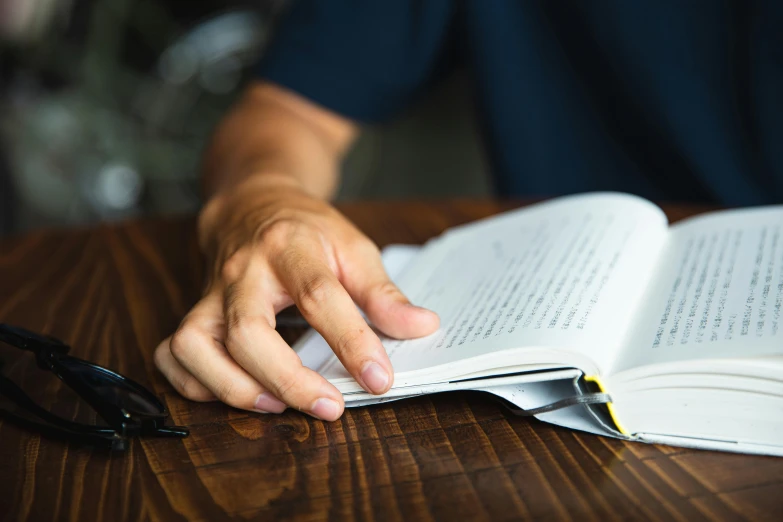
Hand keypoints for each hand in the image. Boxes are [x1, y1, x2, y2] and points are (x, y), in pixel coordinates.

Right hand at [154, 176, 438, 419]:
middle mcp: (242, 272)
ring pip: (197, 346)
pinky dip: (194, 383)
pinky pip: (173, 353)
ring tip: (276, 407)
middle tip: (330, 407)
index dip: (351, 341)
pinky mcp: (193, 312)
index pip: (318, 297)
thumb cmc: (306, 230)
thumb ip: (383, 292)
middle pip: (248, 332)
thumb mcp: (353, 247)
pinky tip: (233, 393)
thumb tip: (421, 327)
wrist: (253, 204)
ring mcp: (210, 294)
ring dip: (234, 388)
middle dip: (288, 380)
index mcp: (289, 247)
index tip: (379, 377)